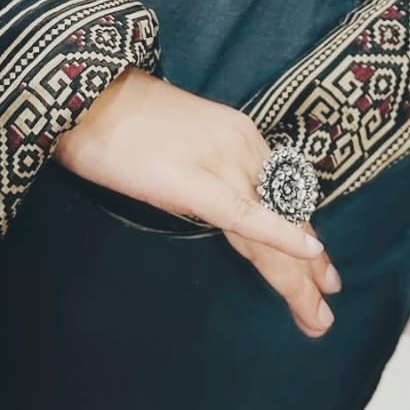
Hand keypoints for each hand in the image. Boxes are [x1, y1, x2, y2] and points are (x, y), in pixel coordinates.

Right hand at [52, 68, 340, 337]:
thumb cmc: (120, 119)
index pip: (280, 199)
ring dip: (295, 276)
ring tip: (316, 317)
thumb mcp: (178, 145)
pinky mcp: (195, 180)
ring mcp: (223, 160)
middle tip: (324, 315)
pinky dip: (278, 235)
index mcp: (239, 137)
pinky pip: (244, 213)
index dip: (300, 239)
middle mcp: (242, 147)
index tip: (320, 272)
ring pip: (271, 224)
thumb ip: (206, 173)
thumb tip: (217, 207)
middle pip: (283, 216)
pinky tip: (306, 254)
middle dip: (306, 271)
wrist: (86, 92)